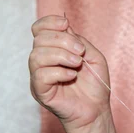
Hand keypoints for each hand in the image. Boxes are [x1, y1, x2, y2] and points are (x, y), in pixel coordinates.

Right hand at [29, 15, 110, 132]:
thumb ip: (79, 41)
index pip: (39, 29)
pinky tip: (72, 76)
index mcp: (53, 50)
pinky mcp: (39, 91)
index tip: (66, 24)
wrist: (97, 110)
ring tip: (78, 64)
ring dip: (61, 55)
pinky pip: (40, 75)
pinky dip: (59, 72)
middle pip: (39, 39)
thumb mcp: (94, 57)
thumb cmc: (95, 85)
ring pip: (37, 55)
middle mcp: (42, 62)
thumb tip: (65, 27)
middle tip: (80, 52)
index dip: (49, 22)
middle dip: (62, 40)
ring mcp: (39, 76)